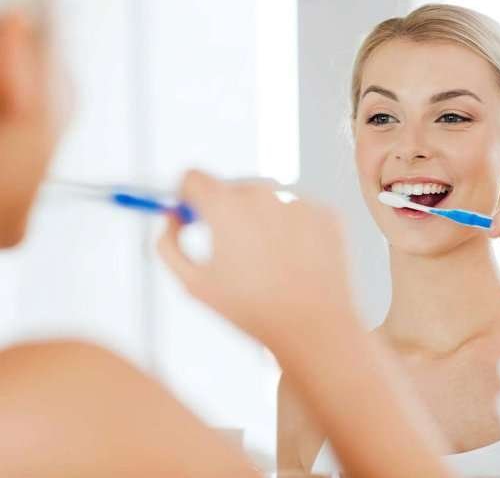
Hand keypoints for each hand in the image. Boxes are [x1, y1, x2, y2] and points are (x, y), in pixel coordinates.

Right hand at [158, 171, 353, 343]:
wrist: (314, 327)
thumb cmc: (250, 310)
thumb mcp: (193, 283)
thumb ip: (169, 244)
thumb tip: (172, 217)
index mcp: (225, 205)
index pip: (193, 176)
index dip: (186, 195)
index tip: (190, 213)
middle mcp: (263, 192)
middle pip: (232, 187)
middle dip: (225, 210)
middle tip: (230, 246)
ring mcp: (298, 200)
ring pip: (269, 200)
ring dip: (261, 220)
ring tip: (268, 265)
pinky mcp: (326, 212)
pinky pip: (299, 212)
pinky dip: (293, 230)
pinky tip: (296, 263)